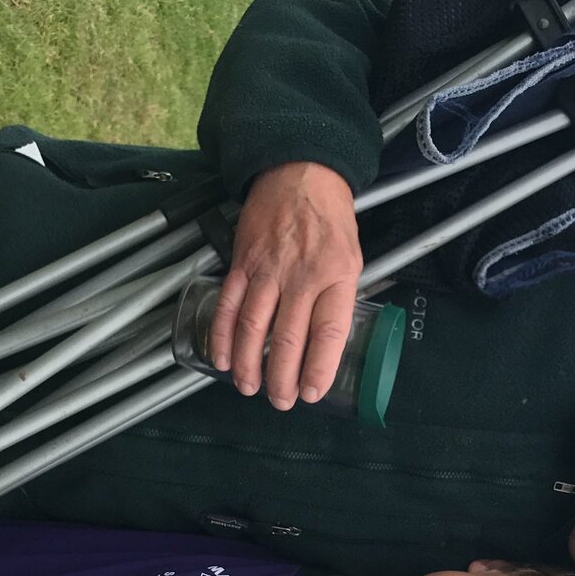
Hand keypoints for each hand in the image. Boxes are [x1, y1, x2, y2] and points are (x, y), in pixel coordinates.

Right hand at [207, 162, 362, 410]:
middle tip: (281, 402)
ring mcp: (268, 269)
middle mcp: (302, 275)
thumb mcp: (351, 258)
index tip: (311, 392)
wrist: (299, 173)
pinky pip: (230, 305)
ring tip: (250, 388)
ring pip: (254, 327)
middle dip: (282, 378)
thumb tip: (327, 344)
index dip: (318, 367)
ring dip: (249, 364)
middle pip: (289, 338)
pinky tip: (223, 358)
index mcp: (336, 276)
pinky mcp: (243, 263)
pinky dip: (223, 336)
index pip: (328, 332)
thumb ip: (338, 299)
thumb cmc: (330, 220)